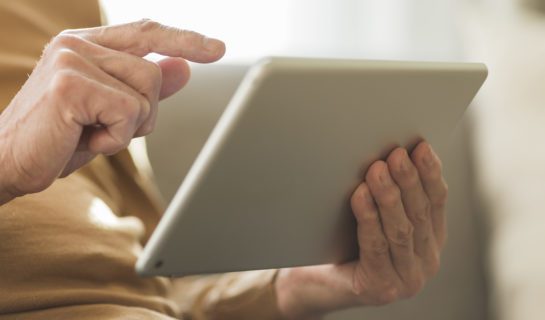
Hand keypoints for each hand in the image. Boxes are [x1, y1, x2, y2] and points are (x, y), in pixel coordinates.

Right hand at [0, 19, 224, 203]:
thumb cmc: (58, 139)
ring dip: (127, 128)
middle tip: (102, 129)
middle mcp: (77, 44)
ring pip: (146, 93)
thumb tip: (183, 68)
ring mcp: (72, 59)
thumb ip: (144, 88)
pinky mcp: (71, 82)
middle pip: (153, 75)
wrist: (6, 164)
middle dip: (142, 114)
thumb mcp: (110, 113)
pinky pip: (129, 111)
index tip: (217, 49)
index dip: (185, 40)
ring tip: (89, 133)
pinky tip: (83, 140)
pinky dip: (115, 138)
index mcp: (85, 45)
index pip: (146, 32)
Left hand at [275, 142, 447, 318]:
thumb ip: (388, 197)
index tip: (421, 147)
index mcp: (430, 242)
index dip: (430, 173)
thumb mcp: (374, 218)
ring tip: (377, 169)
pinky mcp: (382, 289)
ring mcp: (407, 280)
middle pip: (420, 214)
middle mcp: (425, 263)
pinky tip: (360, 196)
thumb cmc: (345, 245)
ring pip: (400, 230)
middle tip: (396, 154)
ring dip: (389, 196)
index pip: (437, 202)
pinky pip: (376, 247)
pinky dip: (368, 218)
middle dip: (409, 180)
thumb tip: (388, 155)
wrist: (316, 286)